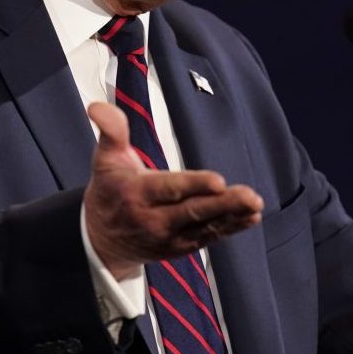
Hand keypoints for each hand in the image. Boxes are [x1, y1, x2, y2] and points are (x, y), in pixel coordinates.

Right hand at [83, 101, 263, 279]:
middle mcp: (153, 219)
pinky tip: (250, 218)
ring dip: (233, 217)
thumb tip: (97, 106)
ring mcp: (168, 237)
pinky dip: (230, 228)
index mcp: (136, 194)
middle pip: (192, 211)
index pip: (169, 189)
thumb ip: (111, 130)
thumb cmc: (110, 191)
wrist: (99, 240)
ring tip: (255, 206)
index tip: (218, 181)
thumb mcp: (105, 158)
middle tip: (250, 196)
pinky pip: (208, 237)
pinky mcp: (180, 247)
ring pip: (204, 226)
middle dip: (223, 204)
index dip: (194, 185)